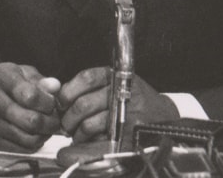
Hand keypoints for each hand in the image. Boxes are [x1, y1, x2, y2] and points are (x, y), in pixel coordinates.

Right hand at [0, 63, 61, 151]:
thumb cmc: (1, 82)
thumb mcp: (19, 72)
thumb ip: (39, 80)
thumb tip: (56, 87)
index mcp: (0, 78)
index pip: (31, 96)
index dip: (48, 103)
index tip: (52, 102)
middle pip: (31, 121)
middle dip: (50, 122)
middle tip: (54, 118)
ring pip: (28, 139)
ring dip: (44, 135)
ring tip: (45, 126)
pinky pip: (21, 149)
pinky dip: (33, 143)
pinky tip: (33, 133)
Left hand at [57, 67, 178, 145]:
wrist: (163, 117)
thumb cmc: (134, 99)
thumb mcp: (117, 82)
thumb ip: (91, 86)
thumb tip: (59, 97)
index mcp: (116, 77)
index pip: (85, 78)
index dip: (68, 92)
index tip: (61, 102)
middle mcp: (121, 94)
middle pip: (83, 104)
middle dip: (68, 117)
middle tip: (65, 124)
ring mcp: (125, 116)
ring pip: (89, 124)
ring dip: (76, 133)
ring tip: (76, 135)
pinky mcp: (127, 135)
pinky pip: (99, 142)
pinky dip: (87, 145)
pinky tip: (85, 143)